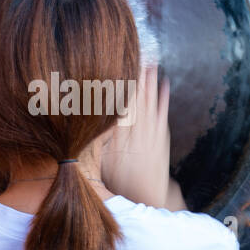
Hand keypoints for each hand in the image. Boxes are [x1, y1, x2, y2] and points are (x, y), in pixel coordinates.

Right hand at [100, 63, 172, 207]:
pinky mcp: (162, 136)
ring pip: (149, 102)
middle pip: (135, 99)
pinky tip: (164, 81)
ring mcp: (151, 134)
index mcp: (118, 139)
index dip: (118, 85)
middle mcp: (136, 134)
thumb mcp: (101, 163)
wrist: (147, 196)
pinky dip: (164, 97)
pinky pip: (163, 113)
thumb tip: (84, 120)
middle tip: (136, 53)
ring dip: (149, 81)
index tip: (116, 66)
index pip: (117, 106)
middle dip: (135, 75)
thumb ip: (95, 140)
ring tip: (149, 60)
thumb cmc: (120, 181)